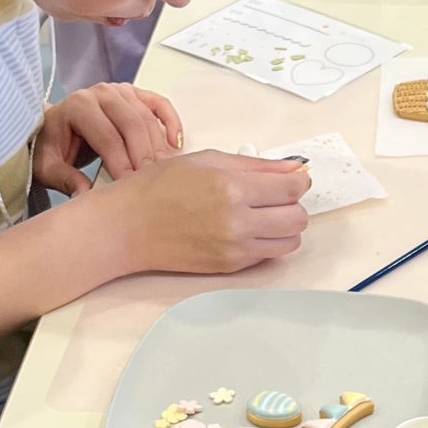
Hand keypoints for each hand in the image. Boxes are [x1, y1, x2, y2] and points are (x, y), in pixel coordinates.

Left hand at [34, 85, 183, 196]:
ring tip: (163, 173)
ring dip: (158, 147)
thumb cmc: (53, 146)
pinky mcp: (134, 94)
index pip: (107, 137)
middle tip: (152, 184)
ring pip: (147, 118)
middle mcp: (100, 94)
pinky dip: (171, 122)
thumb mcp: (48, 167)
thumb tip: (85, 195)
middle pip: (132, 125)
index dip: (121, 163)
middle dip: (144, 157)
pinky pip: (159, 104)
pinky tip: (175, 144)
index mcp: (78, 106)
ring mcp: (119, 91)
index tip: (130, 187)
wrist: (55, 128)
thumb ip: (65, 180)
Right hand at [96, 147, 311, 275]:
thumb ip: (255, 165)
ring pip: (291, 241)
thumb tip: (292, 169)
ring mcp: (235, 248)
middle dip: (293, 204)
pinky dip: (268, 242)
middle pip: (298, 217)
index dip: (298, 181)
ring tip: (264, 214)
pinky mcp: (230, 267)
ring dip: (285, 227)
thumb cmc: (160, 188)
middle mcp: (238, 221)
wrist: (129, 226)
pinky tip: (248, 228)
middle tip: (276, 196)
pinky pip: (269, 255)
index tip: (292, 179)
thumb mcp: (207, 160)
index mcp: (232, 188)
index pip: (292, 189)